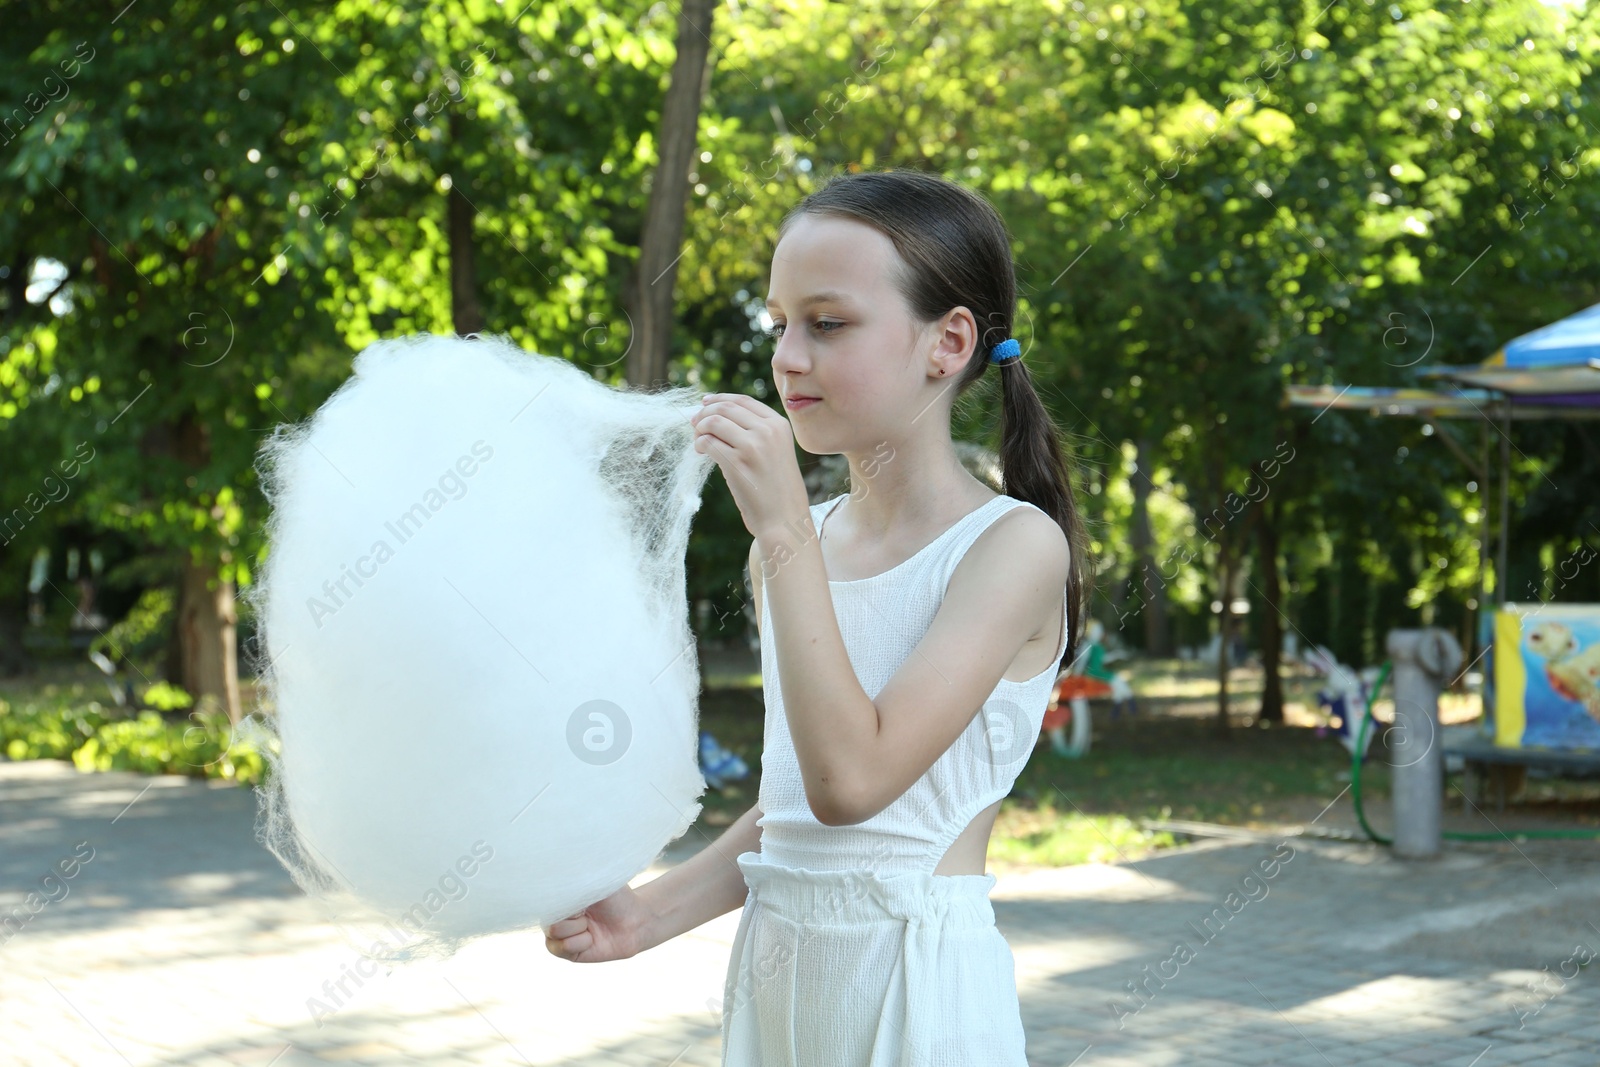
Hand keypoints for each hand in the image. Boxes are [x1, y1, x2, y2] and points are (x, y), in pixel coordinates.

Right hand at [542, 884, 650, 962]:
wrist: (636, 921)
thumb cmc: (616, 897)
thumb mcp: (597, 880)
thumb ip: (573, 879)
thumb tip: (554, 876)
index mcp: (559, 894)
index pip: (544, 895)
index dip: (564, 897)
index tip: (581, 894)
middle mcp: (554, 914)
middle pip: (547, 914)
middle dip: (572, 913)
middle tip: (587, 911)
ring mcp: (559, 934)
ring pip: (554, 932)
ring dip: (577, 927)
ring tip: (589, 924)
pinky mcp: (567, 952)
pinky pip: (564, 947)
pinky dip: (581, 942)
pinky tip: (591, 938)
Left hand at [689, 393, 809, 539]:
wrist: (784, 519)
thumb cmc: (777, 489)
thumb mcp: (777, 451)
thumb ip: (757, 432)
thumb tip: (718, 415)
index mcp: (779, 425)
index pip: (743, 400)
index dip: (719, 399)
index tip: (705, 403)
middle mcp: (767, 431)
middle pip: (725, 408)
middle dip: (704, 413)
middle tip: (694, 423)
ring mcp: (753, 445)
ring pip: (714, 422)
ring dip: (699, 429)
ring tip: (698, 441)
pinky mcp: (737, 463)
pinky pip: (708, 442)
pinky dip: (699, 445)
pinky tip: (701, 453)